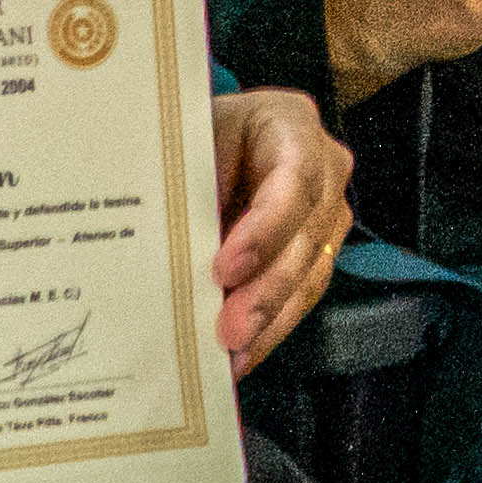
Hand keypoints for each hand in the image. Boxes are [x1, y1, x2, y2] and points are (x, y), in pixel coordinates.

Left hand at [210, 88, 349, 370]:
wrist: (204, 141)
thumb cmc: (192, 136)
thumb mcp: (185, 143)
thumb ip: (182, 184)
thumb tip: (155, 244)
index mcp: (290, 124)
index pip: (294, 179)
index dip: (266, 229)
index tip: (224, 270)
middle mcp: (324, 169)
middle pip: (306, 237)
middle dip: (267, 291)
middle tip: (229, 332)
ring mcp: (326, 215)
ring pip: (309, 275)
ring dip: (269, 321)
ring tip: (233, 357)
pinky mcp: (314, 255)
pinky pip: (299, 299)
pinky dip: (268, 330)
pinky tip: (239, 358)